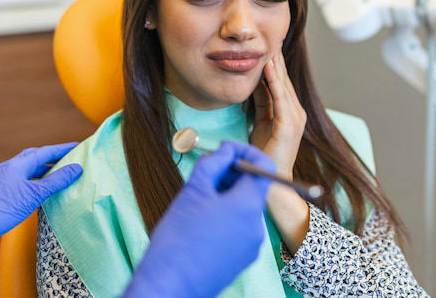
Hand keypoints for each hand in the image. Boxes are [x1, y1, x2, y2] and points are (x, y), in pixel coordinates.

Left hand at [0, 143, 82, 258]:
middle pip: (33, 157)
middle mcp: (7, 166)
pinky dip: (30, 178)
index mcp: (18, 164)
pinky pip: (18, 177)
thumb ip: (56, 181)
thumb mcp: (35, 195)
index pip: (45, 152)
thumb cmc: (4, 209)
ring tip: (54, 174)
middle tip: (66, 159)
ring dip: (40, 169)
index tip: (76, 146)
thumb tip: (76, 168)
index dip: (62, 149)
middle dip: (51, 157)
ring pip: (25, 168)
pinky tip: (34, 188)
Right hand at [123, 141, 274, 297]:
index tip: (225, 152)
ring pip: (244, 209)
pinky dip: (226, 219)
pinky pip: (240, 229)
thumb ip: (214, 163)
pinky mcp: (243, 259)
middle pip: (252, 188)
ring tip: (198, 205)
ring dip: (226, 198)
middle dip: (231, 176)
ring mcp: (252, 245)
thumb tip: (227, 150)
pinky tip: (201, 225)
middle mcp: (257, 225)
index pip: (264, 166)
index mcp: (248, 204)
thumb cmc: (178, 238)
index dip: (246, 152)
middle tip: (205, 177)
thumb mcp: (193, 190)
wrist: (170, 284)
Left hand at [249, 50, 306, 178]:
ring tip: (268, 43)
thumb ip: (261, 101)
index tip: (267, 42)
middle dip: (275, 56)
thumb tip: (254, 80)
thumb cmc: (265, 153)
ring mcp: (295, 118)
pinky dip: (273, 80)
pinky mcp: (289, 126)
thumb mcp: (260, 121)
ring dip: (275, 63)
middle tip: (269, 34)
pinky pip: (279, 98)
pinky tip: (268, 66)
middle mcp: (296, 111)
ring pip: (282, 84)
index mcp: (290, 111)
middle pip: (283, 78)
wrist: (272, 181)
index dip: (274, 61)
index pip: (280, 80)